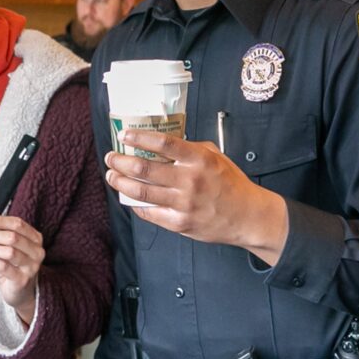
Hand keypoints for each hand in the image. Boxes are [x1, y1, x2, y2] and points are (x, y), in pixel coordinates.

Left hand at [0, 215, 44, 325]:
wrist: (20, 292)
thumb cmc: (13, 267)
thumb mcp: (10, 248)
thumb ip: (0, 237)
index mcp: (35, 239)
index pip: (18, 224)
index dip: (0, 221)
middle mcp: (36, 251)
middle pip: (12, 237)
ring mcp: (31, 266)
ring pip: (8, 252)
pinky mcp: (22, 280)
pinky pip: (3, 266)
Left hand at [104, 129, 288, 263]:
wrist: (247, 216)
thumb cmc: (231, 184)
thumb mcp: (215, 157)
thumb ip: (190, 149)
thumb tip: (162, 143)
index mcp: (199, 159)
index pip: (162, 144)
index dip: (139, 138)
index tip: (124, 135)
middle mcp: (189, 180)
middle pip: (144, 169)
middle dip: (120, 161)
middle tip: (111, 157)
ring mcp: (184, 204)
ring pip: (140, 192)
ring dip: (120, 182)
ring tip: (112, 175)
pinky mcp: (179, 223)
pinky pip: (149, 212)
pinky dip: (135, 203)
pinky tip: (128, 197)